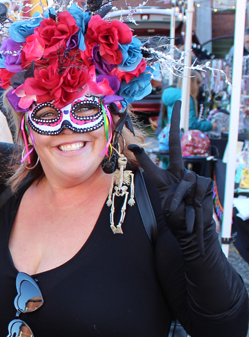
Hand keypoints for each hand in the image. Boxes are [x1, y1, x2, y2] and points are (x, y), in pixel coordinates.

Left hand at [128, 101, 213, 256]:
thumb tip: (183, 178)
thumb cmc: (177, 221)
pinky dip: (189, 199)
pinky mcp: (203, 183)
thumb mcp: (167, 206)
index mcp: (163, 180)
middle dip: (177, 123)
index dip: (142, 155)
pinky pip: (193, 186)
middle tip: (178, 103)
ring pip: (184, 178)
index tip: (132, 145)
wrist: (193, 233)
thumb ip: (170, 189)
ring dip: (179, 198)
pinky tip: (192, 207)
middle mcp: (177, 174)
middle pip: (176, 145)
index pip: (151, 164)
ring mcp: (191, 178)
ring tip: (180, 211)